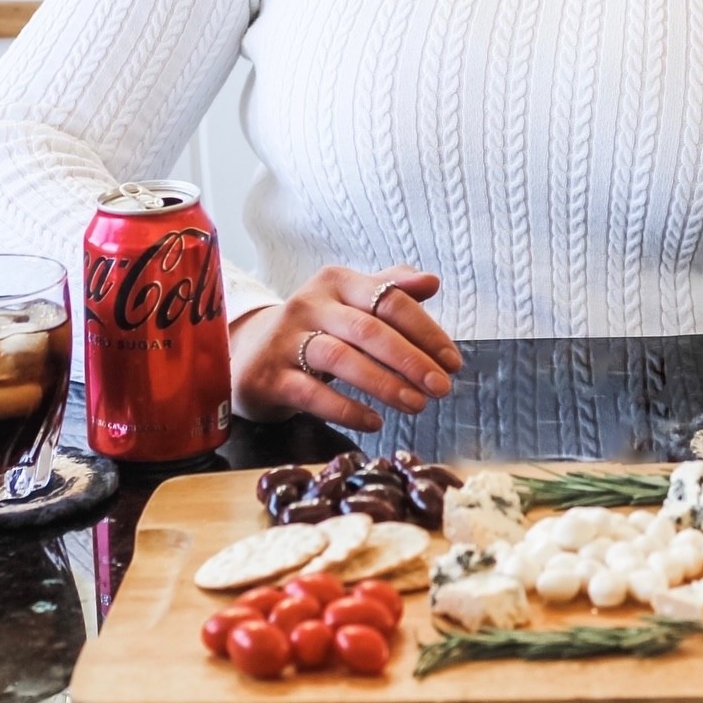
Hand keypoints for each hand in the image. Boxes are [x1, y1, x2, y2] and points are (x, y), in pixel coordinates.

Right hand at [228, 265, 462, 433]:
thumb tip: (432, 281)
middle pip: (368, 329)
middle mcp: (310, 304)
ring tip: (416, 405)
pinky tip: (374, 421)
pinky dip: (347, 408)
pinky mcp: (270, 376)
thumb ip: (391, 290)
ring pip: (342, 359)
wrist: (250, 352)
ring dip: (384, 384)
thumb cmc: (315, 327)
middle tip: (442, 388)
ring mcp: (287, 340)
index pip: (390, 299)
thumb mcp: (350, 303)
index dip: (426, 330)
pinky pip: (312, 393)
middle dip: (411, 360)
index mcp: (337, 282)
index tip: (453, 361)